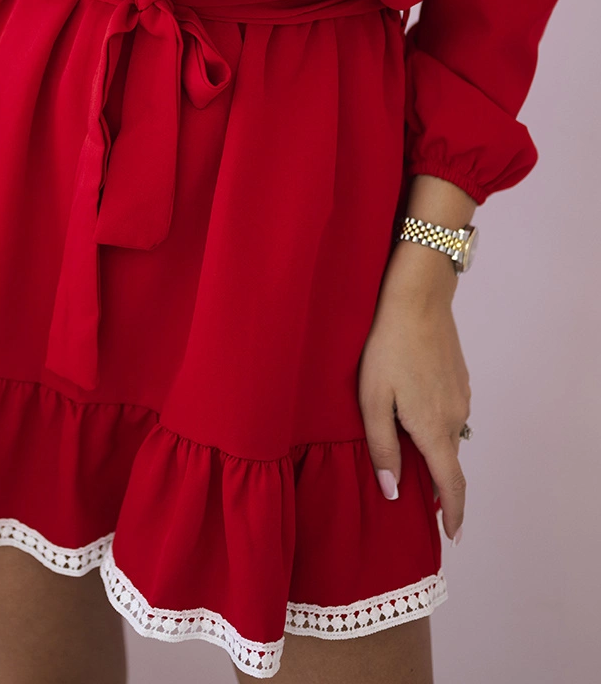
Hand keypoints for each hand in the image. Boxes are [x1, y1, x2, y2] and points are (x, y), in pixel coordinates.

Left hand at [358, 238, 470, 541]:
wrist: (417, 298)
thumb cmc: (387, 348)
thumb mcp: (373, 400)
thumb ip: (383, 448)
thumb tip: (394, 492)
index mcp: (433, 429)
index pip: (450, 484)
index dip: (452, 513)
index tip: (452, 535)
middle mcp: (454, 416)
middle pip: (448, 461)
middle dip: (437, 484)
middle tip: (418, 499)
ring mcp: (460, 394)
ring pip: (448, 434)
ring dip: (434, 451)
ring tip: (409, 456)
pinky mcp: (458, 376)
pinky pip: (449, 412)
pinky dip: (436, 425)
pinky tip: (414, 412)